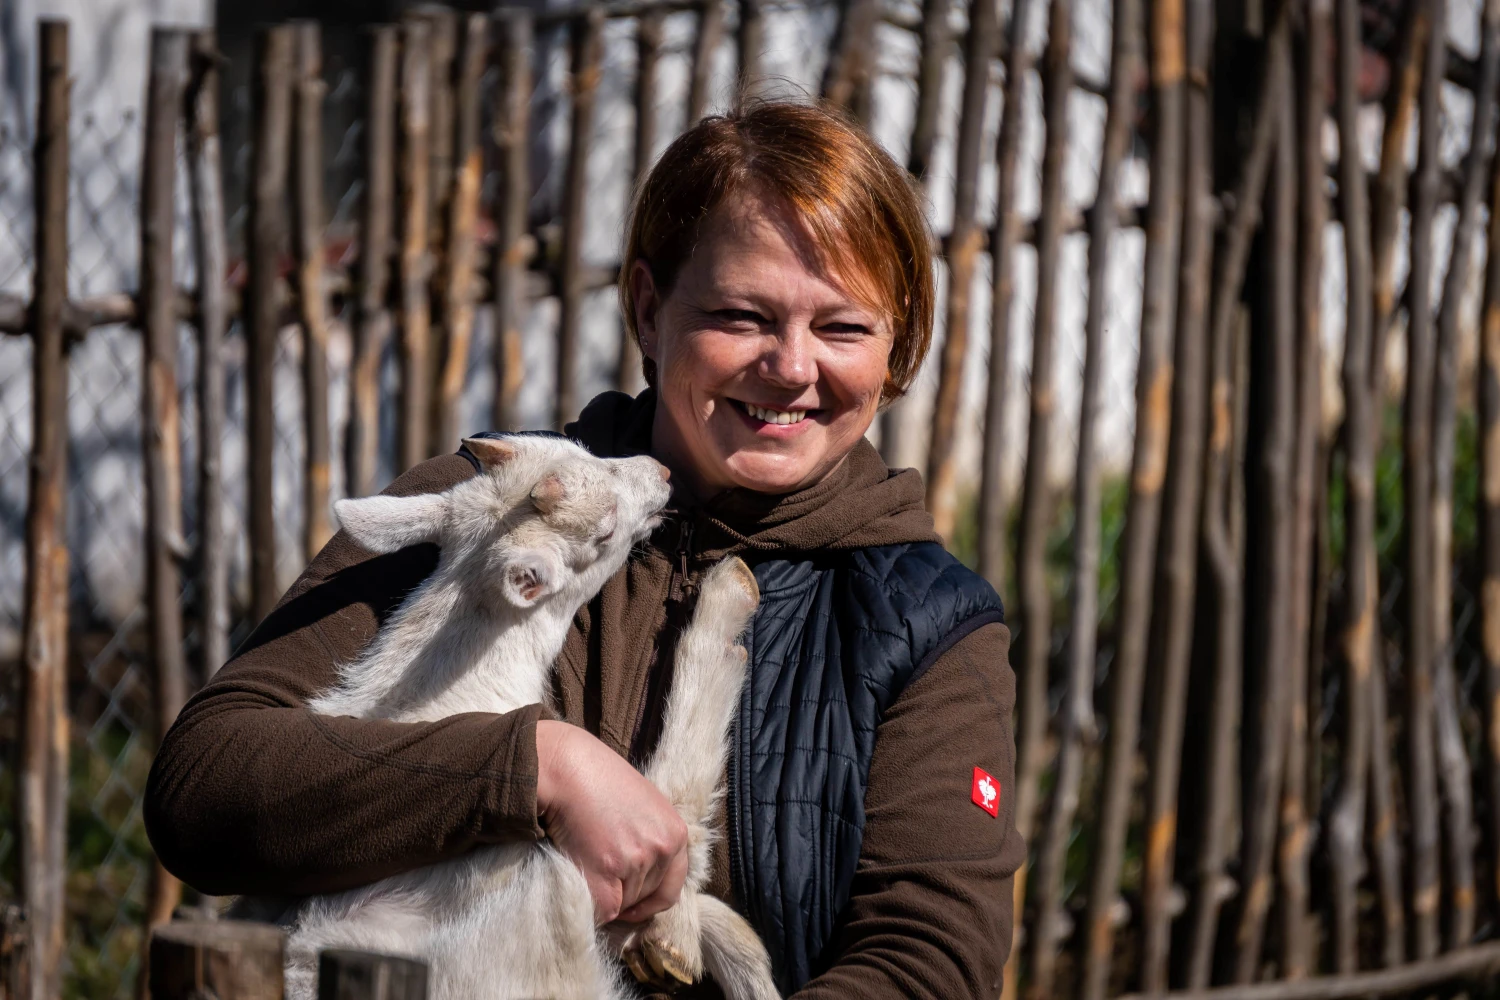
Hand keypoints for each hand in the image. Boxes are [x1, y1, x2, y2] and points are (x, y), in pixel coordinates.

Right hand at [535, 720, 688, 925]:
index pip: (672, 887)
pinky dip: (590, 907)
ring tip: (587, 863)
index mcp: (676, 834)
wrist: (569, 768)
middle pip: (644, 898)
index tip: (633, 905)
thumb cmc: (600, 782)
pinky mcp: (608, 870)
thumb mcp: (644, 806)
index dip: (650, 901)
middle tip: (598, 870)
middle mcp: (662, 849)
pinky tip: (580, 881)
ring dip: (603, 895)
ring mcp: (637, 860)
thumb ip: (652, 839)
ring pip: (622, 905)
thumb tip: (643, 877)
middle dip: (623, 893)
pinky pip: (604, 910)